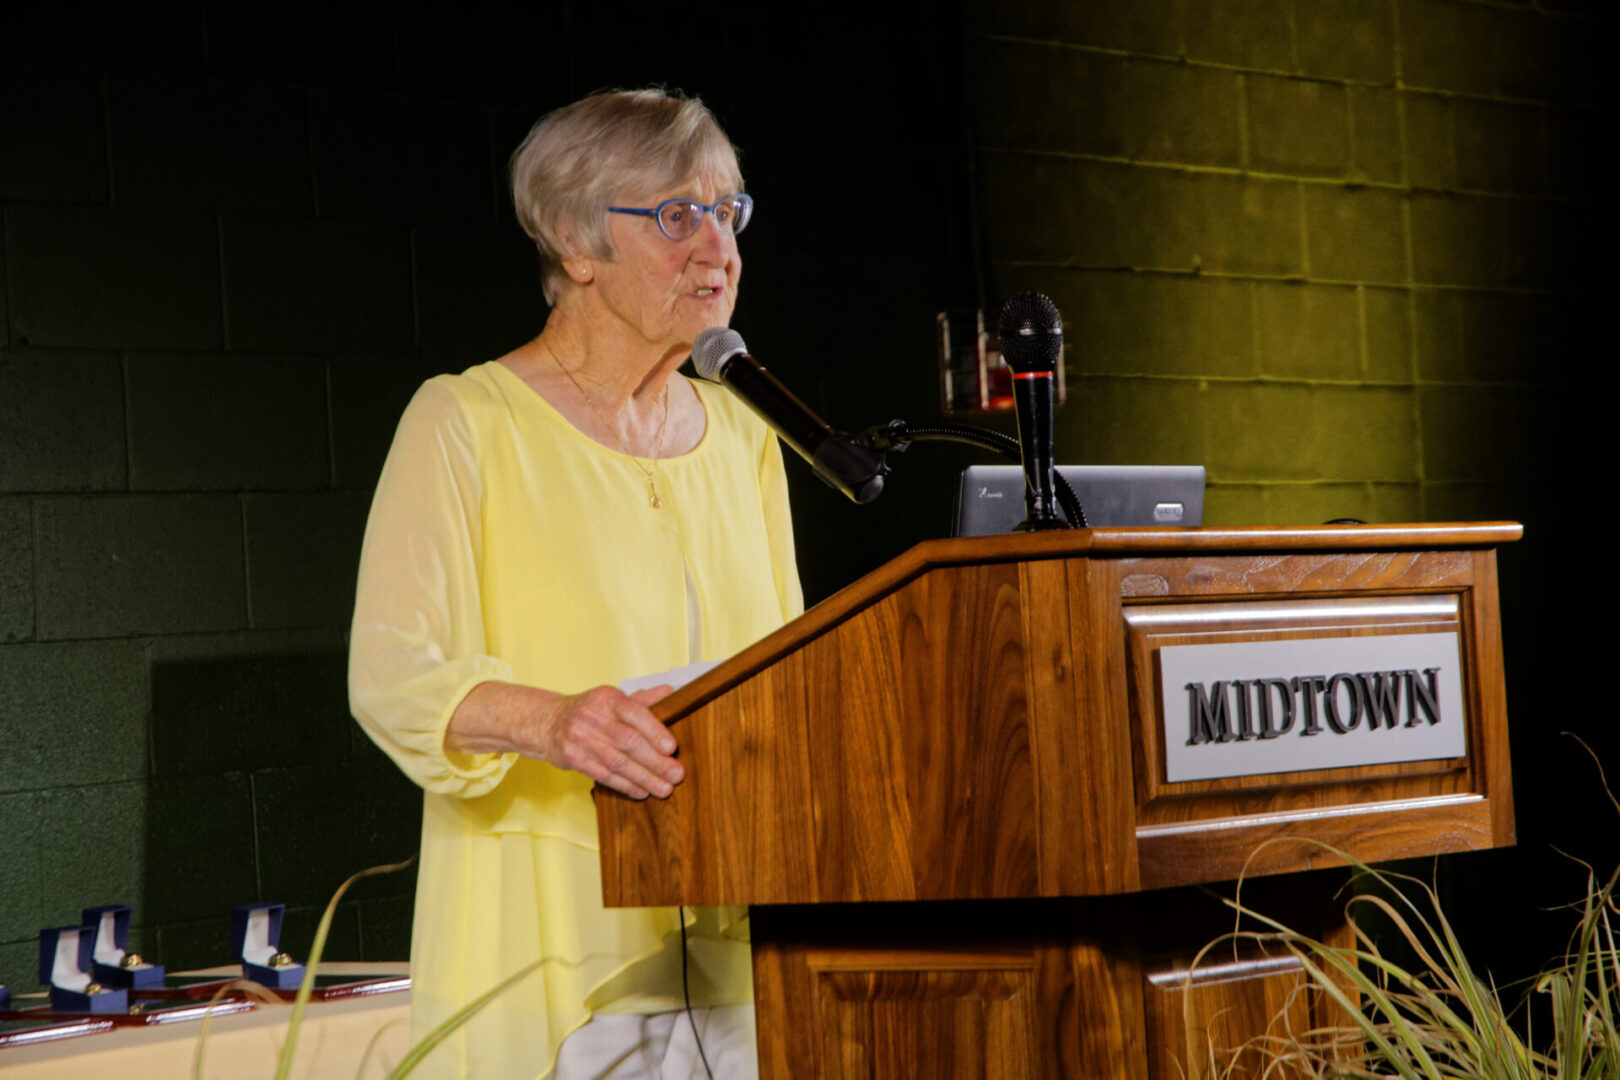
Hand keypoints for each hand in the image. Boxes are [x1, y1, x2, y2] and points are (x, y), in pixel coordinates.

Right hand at [534, 684, 683, 799]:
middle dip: (655, 761)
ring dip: (644, 778)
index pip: (634, 712)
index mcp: (607, 697)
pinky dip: (625, 785)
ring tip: (664, 788)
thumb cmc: (589, 711)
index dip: (654, 731)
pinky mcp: (573, 758)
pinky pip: (603, 774)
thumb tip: (672, 692)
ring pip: (617, 761)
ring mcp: (580, 738)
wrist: (547, 722)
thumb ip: (643, 700)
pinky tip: (641, 791)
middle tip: (676, 774)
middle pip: (628, 741)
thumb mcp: (612, 699)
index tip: (672, 748)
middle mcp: (592, 716)